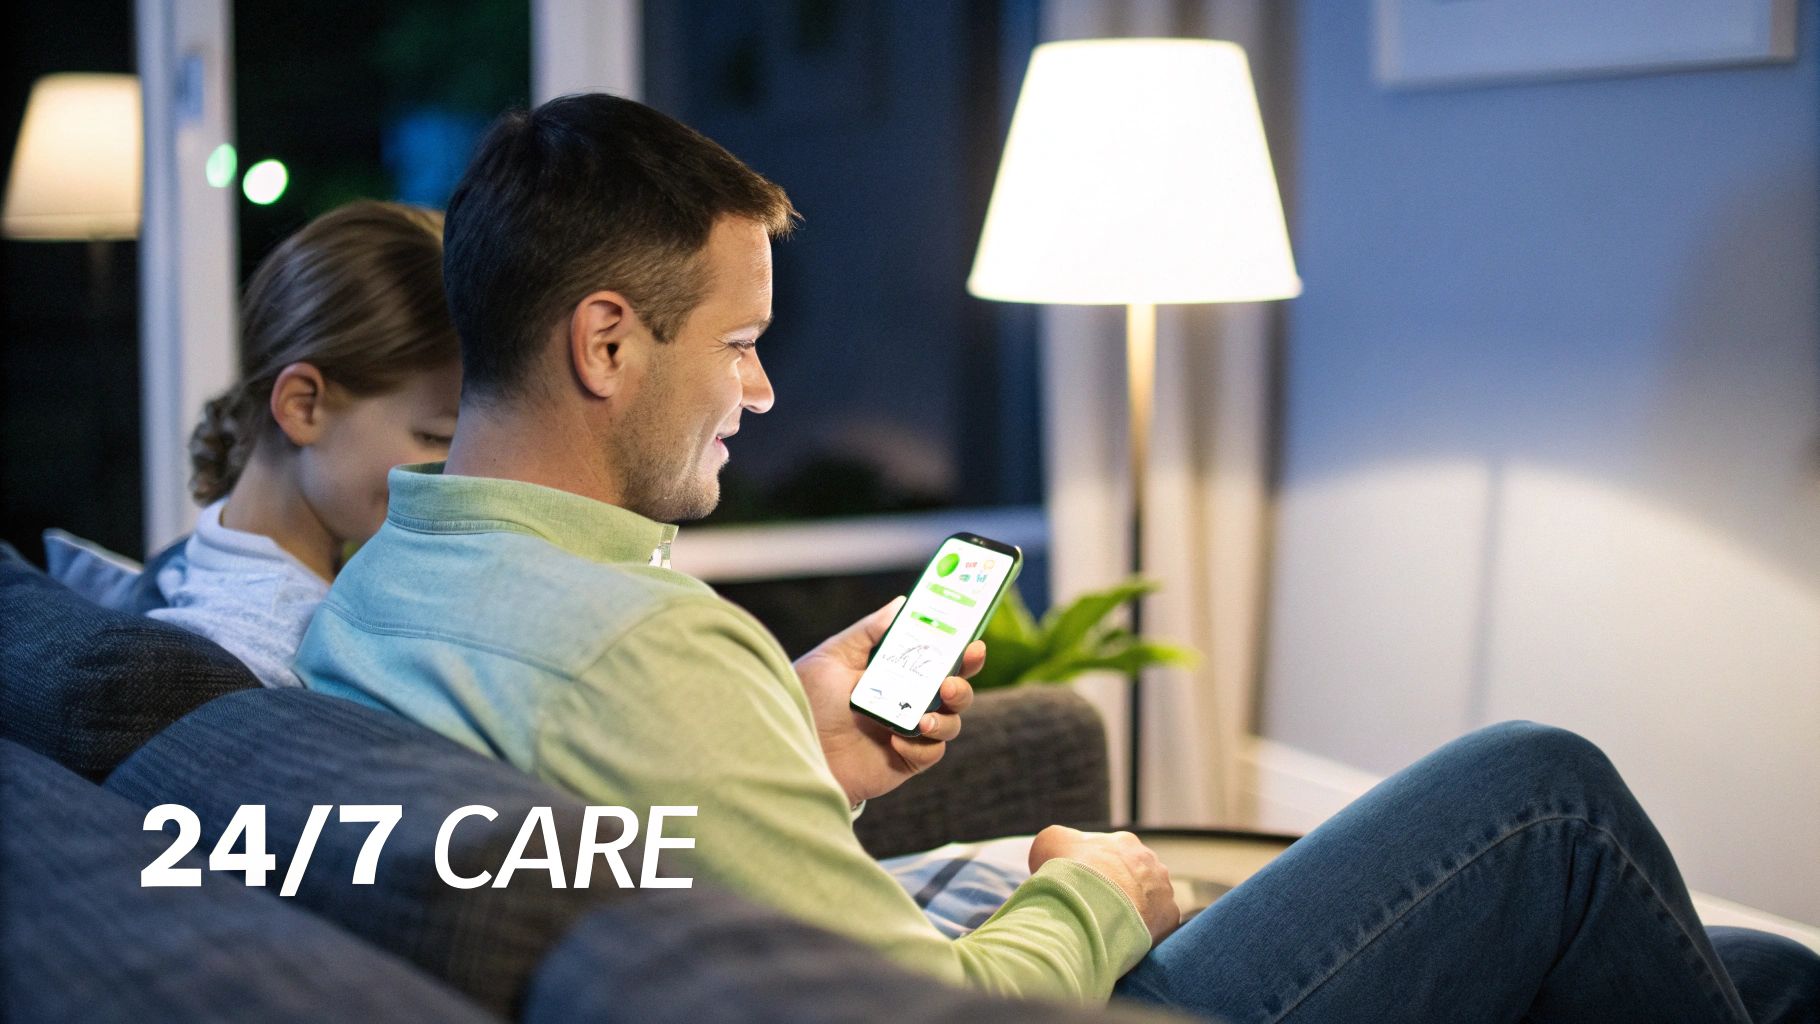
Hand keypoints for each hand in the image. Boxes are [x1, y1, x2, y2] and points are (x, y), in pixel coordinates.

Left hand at [794, 597, 982, 806]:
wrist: (792, 749)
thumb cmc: (808, 701)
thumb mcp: (833, 657)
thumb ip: (869, 631)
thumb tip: (901, 603)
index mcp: (896, 673)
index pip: (938, 658)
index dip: (961, 649)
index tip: (973, 640)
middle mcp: (908, 701)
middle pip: (955, 689)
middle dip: (964, 682)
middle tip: (952, 679)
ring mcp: (909, 731)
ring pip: (952, 722)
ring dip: (947, 717)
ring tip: (924, 718)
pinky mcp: (906, 760)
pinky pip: (931, 752)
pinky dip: (922, 745)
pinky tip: (896, 741)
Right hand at [1029, 825, 1178, 943]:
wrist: (1088, 907)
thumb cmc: (1068, 872)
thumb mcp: (1050, 842)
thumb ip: (1060, 841)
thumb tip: (1063, 852)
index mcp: (1124, 842)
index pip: (1111, 856)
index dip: (1094, 871)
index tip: (1081, 887)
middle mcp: (1150, 862)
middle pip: (1133, 877)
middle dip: (1117, 891)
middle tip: (1096, 909)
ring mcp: (1163, 890)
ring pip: (1148, 900)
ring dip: (1132, 910)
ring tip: (1109, 926)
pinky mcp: (1169, 918)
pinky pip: (1156, 925)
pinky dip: (1141, 932)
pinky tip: (1122, 938)